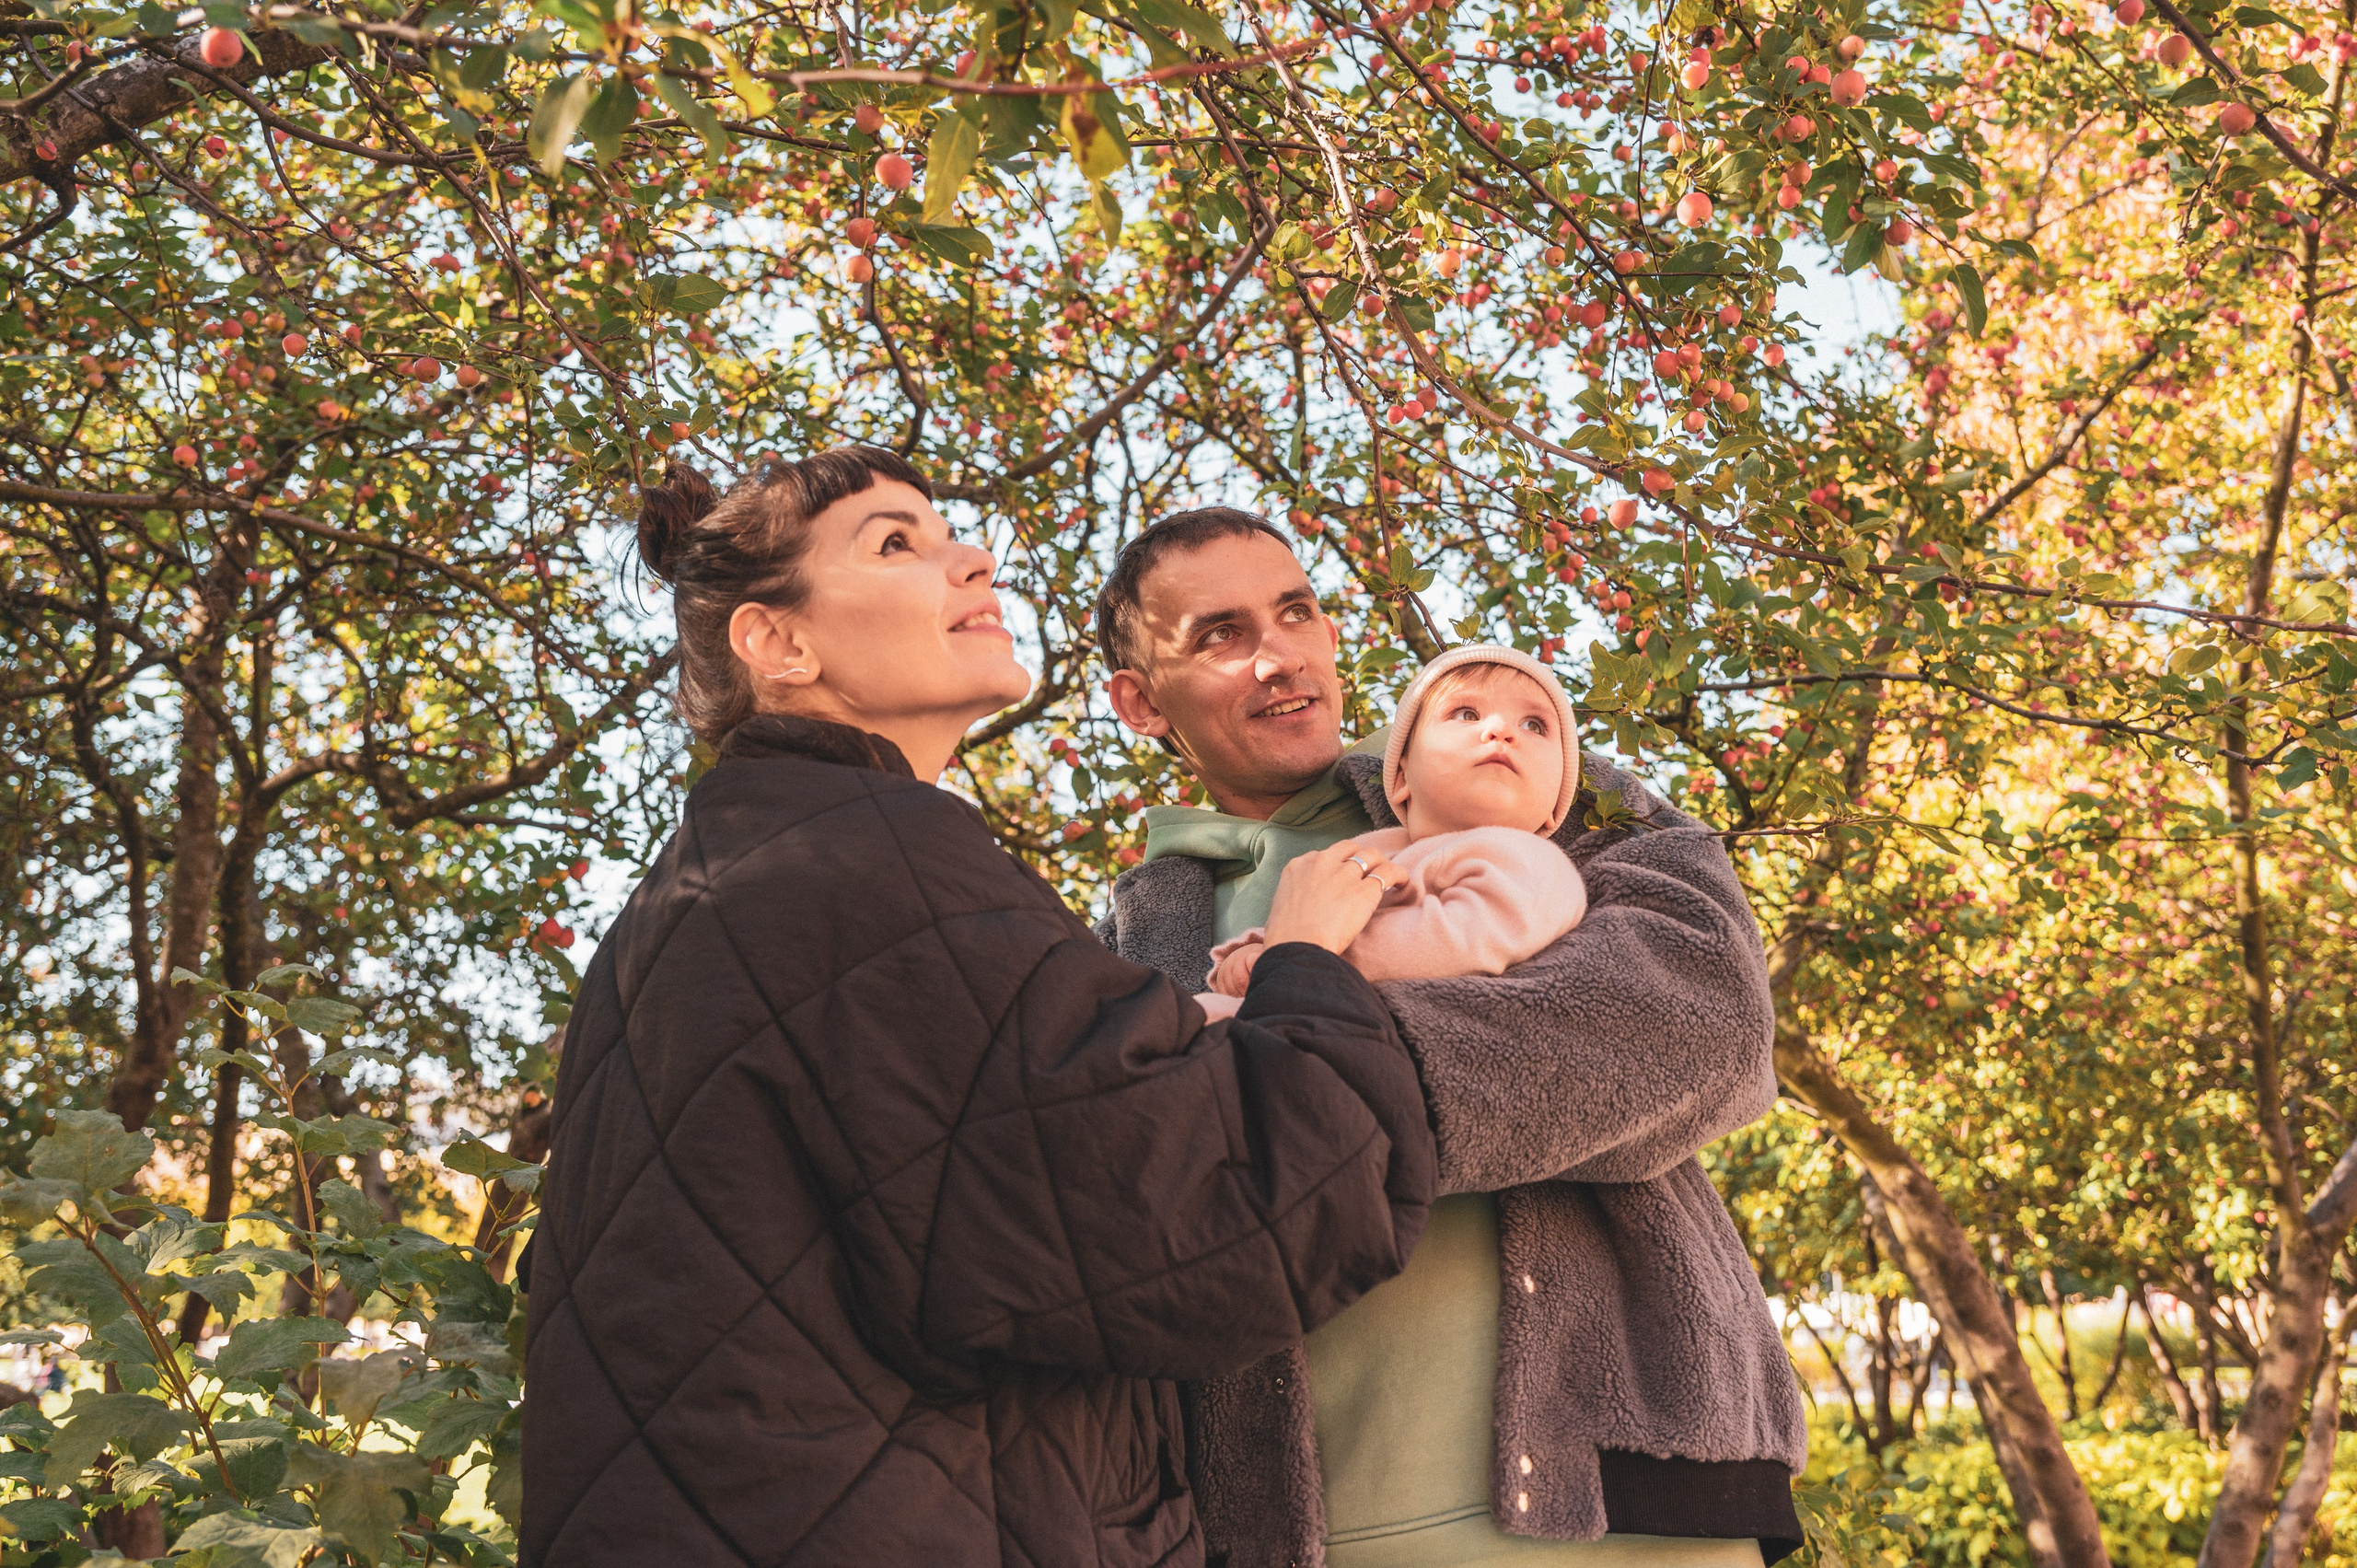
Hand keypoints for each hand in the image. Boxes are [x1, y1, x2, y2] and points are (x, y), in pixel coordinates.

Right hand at [1263, 839, 1403, 955]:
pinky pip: (1388, 872)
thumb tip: (1300, 908)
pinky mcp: (1365, 890)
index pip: (1323, 855)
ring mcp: (1344, 874)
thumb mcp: (1280, 908)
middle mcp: (1322, 863)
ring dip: (1380, 864)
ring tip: (1388, 875)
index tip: (1342, 877)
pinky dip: (1398, 875)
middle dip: (1360, 857)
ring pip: (1371, 856)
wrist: (1298, 947)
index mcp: (1298, 866)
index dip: (1335, 865)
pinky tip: (1402, 882)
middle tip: (1368, 871)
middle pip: (1349, 848)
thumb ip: (1294, 898)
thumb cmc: (1285, 938)